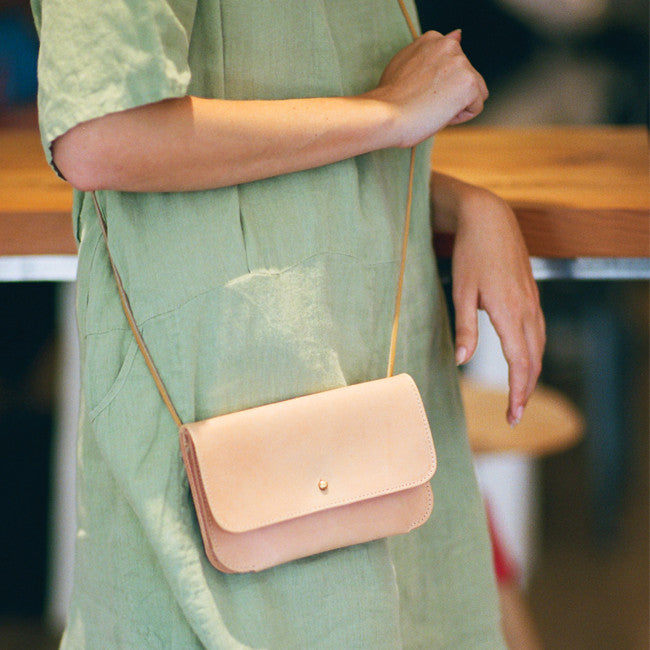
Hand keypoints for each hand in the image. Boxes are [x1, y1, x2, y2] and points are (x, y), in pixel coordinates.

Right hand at [369, 30, 488, 146]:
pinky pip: (475, 107)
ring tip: (430, 107)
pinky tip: (437, 114)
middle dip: (449, 94)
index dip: (438, 85)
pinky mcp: (469, 83)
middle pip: (466, 78)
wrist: (385, 115)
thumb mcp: (406, 64)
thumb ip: (430, 52)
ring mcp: (461, 63)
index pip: (452, 66)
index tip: (418, 91)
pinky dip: (458, 117)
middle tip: (423, 101)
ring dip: (455, 105)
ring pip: (474, 92)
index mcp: (433, 39)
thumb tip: (458, 35)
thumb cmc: (390, 99)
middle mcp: (449, 46)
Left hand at [450, 187, 544, 424]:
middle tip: (514, 415)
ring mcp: (533, 301)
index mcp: (509, 312)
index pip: (520, 364)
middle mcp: (527, 310)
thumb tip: (463, 360)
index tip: (513, 415)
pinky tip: (525, 360)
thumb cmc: (471, 254)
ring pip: (539, 347)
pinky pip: (538, 331)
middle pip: (534, 361)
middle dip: (525, 391)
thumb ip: (466, 328)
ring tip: (519, 395)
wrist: (489, 219)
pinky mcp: (531, 295)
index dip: (517, 392)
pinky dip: (533, 354)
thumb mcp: (461, 291)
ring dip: (531, 374)